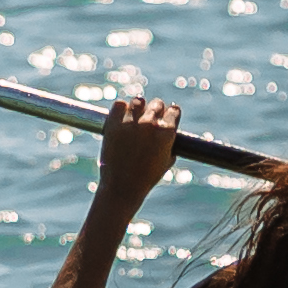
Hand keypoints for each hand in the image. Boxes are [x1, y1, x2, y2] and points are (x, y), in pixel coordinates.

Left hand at [92, 92, 182, 206]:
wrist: (122, 187)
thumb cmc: (146, 178)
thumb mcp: (166, 162)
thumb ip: (170, 144)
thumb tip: (169, 133)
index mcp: (166, 133)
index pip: (174, 110)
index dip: (171, 114)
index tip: (167, 117)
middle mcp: (150, 123)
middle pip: (157, 103)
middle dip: (156, 110)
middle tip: (150, 118)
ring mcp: (130, 122)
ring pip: (138, 101)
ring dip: (139, 107)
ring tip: (135, 116)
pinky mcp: (113, 123)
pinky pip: (119, 105)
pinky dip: (121, 108)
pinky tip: (122, 116)